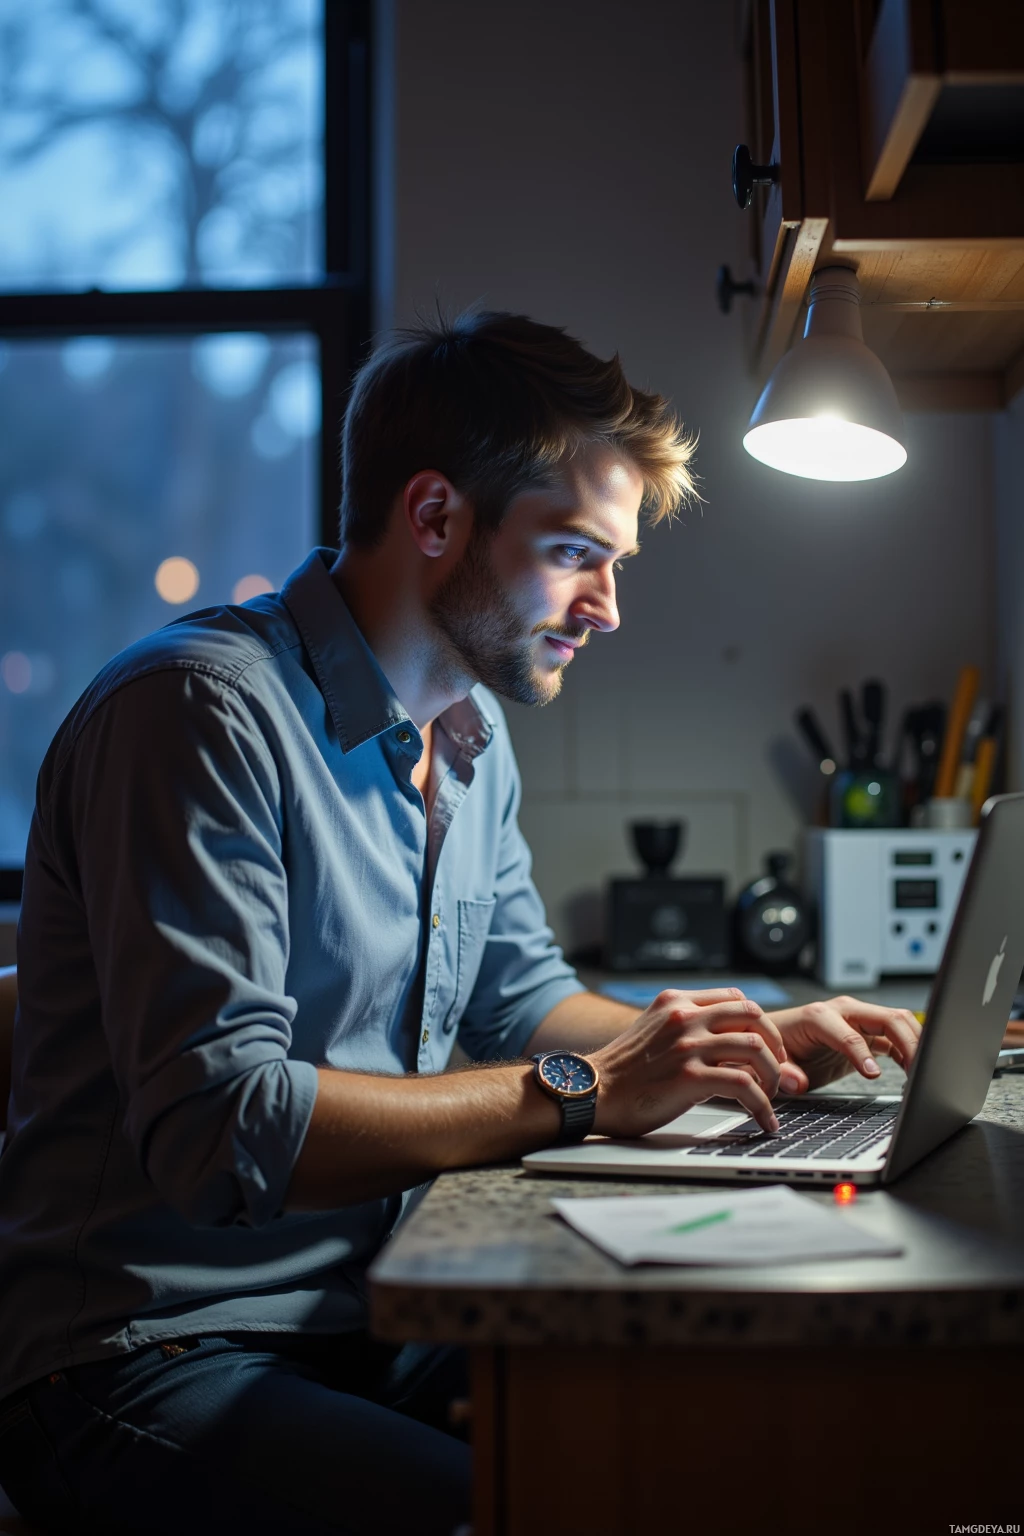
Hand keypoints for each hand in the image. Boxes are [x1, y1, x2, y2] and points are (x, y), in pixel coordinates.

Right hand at [590, 988, 787, 1136]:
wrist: (592, 1093)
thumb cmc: (623, 1071)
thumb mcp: (655, 1033)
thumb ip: (689, 1031)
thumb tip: (732, 1048)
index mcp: (675, 1001)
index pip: (735, 999)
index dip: (758, 1023)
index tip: (766, 1046)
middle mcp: (684, 1016)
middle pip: (753, 1017)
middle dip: (775, 1045)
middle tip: (778, 1071)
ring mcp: (687, 1045)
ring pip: (755, 1049)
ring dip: (773, 1077)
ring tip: (771, 1097)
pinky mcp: (689, 1077)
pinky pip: (744, 1086)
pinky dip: (763, 1106)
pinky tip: (765, 1121)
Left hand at [766, 995, 922, 1092]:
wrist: (777, 1036)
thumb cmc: (776, 1048)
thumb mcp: (775, 1063)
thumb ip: (785, 1072)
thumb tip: (798, 1083)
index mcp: (819, 1017)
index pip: (849, 1035)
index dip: (863, 1055)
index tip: (874, 1076)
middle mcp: (843, 1011)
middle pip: (888, 1019)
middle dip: (908, 1043)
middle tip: (920, 1072)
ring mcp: (859, 1019)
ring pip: (899, 1022)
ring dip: (917, 1044)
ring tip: (924, 1072)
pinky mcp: (868, 1032)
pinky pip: (896, 1037)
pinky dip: (910, 1052)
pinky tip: (915, 1071)